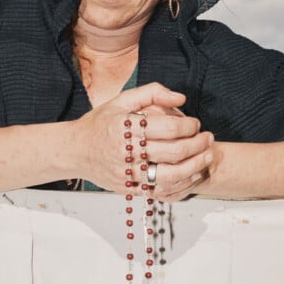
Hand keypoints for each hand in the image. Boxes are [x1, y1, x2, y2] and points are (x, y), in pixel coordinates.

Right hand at [75, 82, 213, 198]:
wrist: (74, 151)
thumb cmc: (99, 124)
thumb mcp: (121, 100)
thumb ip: (152, 93)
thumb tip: (180, 98)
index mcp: (125, 126)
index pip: (168, 127)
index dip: (189, 125)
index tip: (196, 123)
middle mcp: (126, 151)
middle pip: (173, 151)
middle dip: (198, 145)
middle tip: (208, 138)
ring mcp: (127, 172)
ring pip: (170, 175)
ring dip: (194, 166)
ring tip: (207, 157)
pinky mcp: (128, 188)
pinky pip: (159, 190)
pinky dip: (179, 185)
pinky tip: (191, 175)